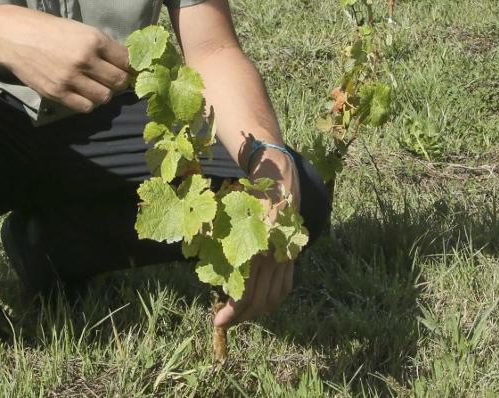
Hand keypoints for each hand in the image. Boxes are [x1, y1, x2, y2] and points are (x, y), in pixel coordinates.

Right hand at [0, 6, 130, 113]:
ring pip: (105, 97)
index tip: (127, 69)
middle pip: (119, 81)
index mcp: (94, 39)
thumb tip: (124, 61)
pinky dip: (88, 102)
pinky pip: (85, 107)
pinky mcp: (57, 93)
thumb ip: (100, 45)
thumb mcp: (79, 29)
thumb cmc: (48, 29)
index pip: (127, 61)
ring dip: (104, 93)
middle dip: (120, 81)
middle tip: (113, 79)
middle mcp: (85, 59)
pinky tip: (82, 93)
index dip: (130, 66)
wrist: (14, 36)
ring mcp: (71, 78)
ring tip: (96, 86)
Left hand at [213, 147, 298, 328]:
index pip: (243, 295)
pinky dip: (273, 299)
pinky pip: (286, 286)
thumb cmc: (245, 193)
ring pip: (274, 298)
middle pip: (258, 302)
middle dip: (241, 317)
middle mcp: (271, 257)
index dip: (230, 314)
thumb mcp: (226, 216)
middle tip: (225, 322)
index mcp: (252, 250)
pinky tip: (261, 302)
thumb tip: (206, 272)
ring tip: (242, 314)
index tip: (217, 322)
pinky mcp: (292, 254)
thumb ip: (216, 243)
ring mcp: (284, 257)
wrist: (277, 175)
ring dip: (257, 311)